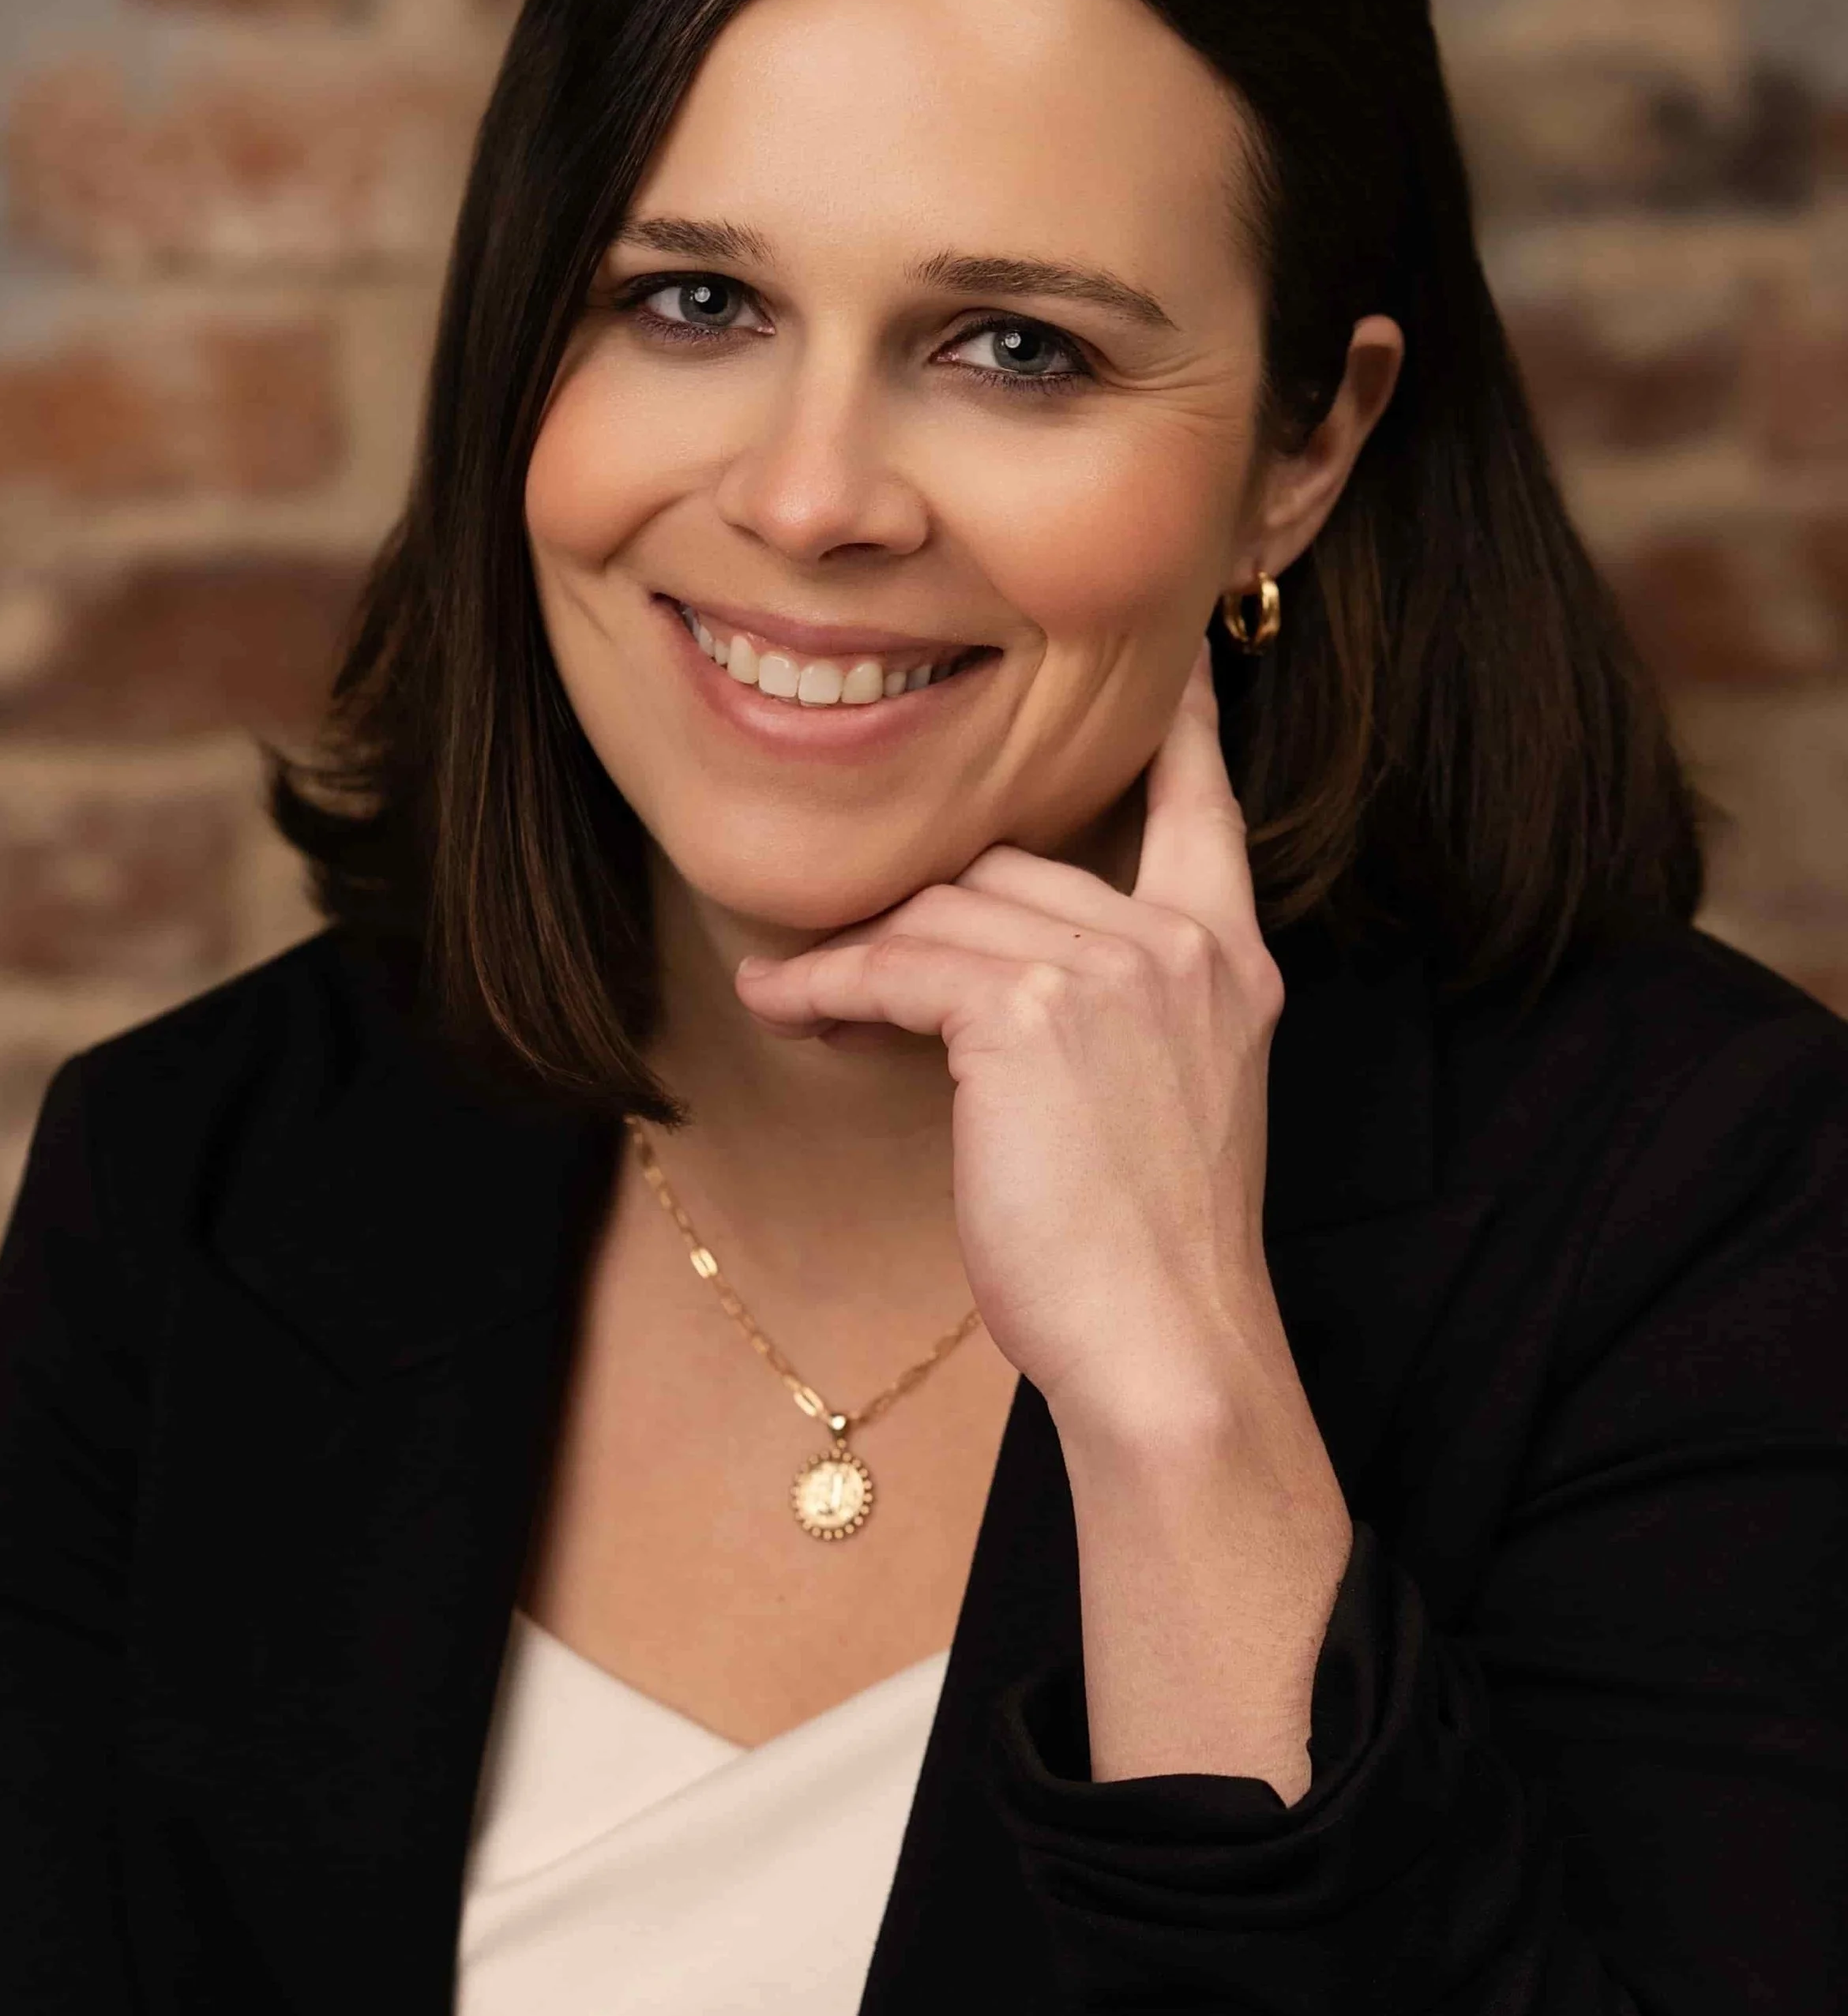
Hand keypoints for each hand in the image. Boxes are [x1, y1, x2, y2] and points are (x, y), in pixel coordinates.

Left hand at [734, 643, 1287, 1444]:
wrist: (1167, 1348)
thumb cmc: (1151, 1263)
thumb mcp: (1159, 1111)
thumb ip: (1111, 1024)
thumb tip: (998, 996)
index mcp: (1229, 965)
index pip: (1202, 812)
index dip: (1182, 735)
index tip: (1174, 666)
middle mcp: (1179, 947)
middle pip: (1014, 871)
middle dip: (921, 917)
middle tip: (846, 969)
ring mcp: (1110, 971)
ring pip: (945, 916)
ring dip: (856, 956)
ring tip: (795, 997)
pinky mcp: (1026, 1013)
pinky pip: (896, 968)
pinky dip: (827, 988)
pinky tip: (786, 1007)